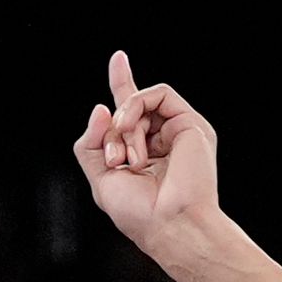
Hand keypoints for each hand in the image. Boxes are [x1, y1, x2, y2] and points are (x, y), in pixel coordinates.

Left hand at [73, 51, 224, 265]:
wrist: (169, 223)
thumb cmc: (138, 212)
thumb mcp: (100, 178)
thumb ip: (91, 143)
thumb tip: (100, 107)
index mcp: (143, 152)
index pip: (131, 112)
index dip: (122, 84)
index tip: (118, 58)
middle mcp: (162, 139)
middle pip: (126, 109)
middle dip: (111, 133)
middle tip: (116, 161)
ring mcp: (177, 130)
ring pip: (138, 102)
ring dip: (122, 127)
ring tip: (128, 157)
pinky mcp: (190, 123)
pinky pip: (157, 94)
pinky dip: (136, 109)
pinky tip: (134, 136)